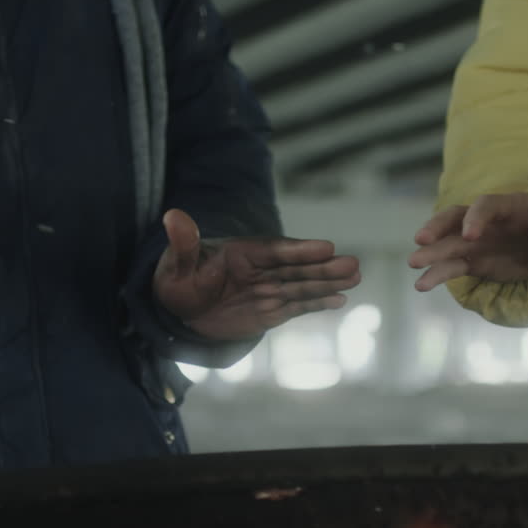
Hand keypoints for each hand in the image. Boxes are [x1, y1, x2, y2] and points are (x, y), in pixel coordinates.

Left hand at [153, 210, 360, 340]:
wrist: (180, 310)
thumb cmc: (178, 281)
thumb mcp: (177, 265)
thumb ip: (183, 244)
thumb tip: (172, 216)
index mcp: (241, 252)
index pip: (274, 250)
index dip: (299, 250)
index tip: (326, 246)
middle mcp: (260, 269)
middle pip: (295, 268)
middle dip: (323, 268)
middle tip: (352, 264)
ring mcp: (268, 290)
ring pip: (301, 286)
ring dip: (328, 284)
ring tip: (355, 278)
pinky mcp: (270, 311)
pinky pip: (296, 307)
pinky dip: (317, 304)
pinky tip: (339, 300)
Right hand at [409, 193, 527, 291]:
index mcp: (511, 207)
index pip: (488, 206)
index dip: (477, 218)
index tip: (469, 236)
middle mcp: (487, 221)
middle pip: (456, 216)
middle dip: (438, 226)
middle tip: (421, 239)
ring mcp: (476, 241)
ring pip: (447, 243)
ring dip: (430, 252)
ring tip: (413, 265)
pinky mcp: (473, 260)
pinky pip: (451, 266)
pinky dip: (436, 274)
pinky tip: (422, 285)